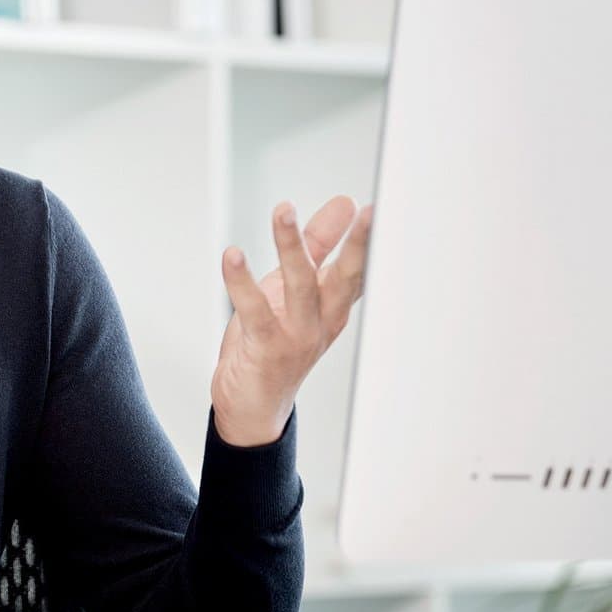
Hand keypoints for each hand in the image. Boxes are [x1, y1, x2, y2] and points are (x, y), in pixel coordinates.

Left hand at [213, 196, 373, 446]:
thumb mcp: (294, 289)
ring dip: (292, 247)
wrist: (252, 406)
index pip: (358, 269)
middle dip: (358, 245)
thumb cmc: (273, 342)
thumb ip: (316, 246)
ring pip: (301, 286)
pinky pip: (255, 310)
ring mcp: (297, 336)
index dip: (369, 241)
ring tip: (284, 211)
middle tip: (368, 212)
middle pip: (346, 278)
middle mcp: (323, 321)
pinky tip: (233, 256)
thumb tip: (342, 205)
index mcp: (334, 306)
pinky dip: (242, 282)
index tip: (378, 210)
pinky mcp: (266, 348)